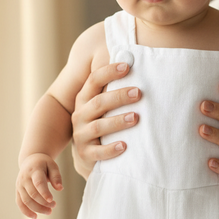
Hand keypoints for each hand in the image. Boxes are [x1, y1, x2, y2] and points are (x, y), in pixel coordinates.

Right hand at [16, 153, 62, 218]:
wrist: (30, 160)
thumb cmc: (44, 164)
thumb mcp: (53, 165)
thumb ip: (56, 176)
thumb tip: (60, 188)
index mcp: (34, 170)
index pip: (38, 183)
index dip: (44, 193)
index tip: (52, 200)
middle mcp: (25, 178)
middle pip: (32, 194)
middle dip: (43, 203)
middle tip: (54, 206)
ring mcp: (20, 185)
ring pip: (26, 200)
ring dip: (37, 208)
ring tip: (49, 212)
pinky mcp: (18, 191)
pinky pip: (20, 203)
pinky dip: (26, 211)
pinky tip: (35, 217)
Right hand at [71, 62, 140, 179]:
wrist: (88, 154)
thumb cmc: (102, 121)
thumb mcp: (103, 105)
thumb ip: (113, 89)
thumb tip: (136, 63)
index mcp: (84, 99)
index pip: (94, 81)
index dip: (109, 72)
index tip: (127, 66)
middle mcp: (80, 115)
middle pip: (98, 103)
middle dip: (119, 97)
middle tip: (139, 93)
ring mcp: (81, 135)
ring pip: (99, 126)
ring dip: (118, 121)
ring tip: (136, 117)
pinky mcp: (86, 154)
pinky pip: (98, 152)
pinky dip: (111, 149)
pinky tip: (125, 146)